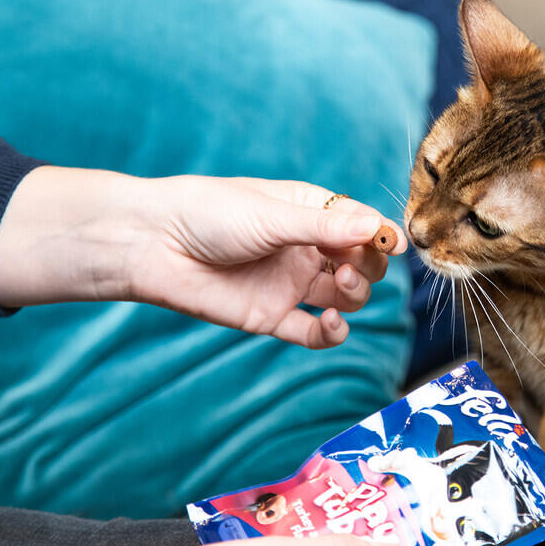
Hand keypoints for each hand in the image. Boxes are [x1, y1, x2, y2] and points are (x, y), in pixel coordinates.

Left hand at [0, 166, 406, 347]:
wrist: (152, 245)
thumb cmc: (207, 213)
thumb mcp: (272, 214)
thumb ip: (325, 227)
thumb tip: (378, 229)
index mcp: (308, 213)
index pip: (360, 225)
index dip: (380, 235)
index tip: (392, 244)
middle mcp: (305, 249)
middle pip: (361, 263)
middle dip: (369, 266)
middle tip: (354, 265)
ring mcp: (291, 284)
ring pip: (346, 297)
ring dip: (356, 295)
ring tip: (339, 285)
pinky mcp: (272, 316)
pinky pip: (314, 332)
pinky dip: (333, 332)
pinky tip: (331, 323)